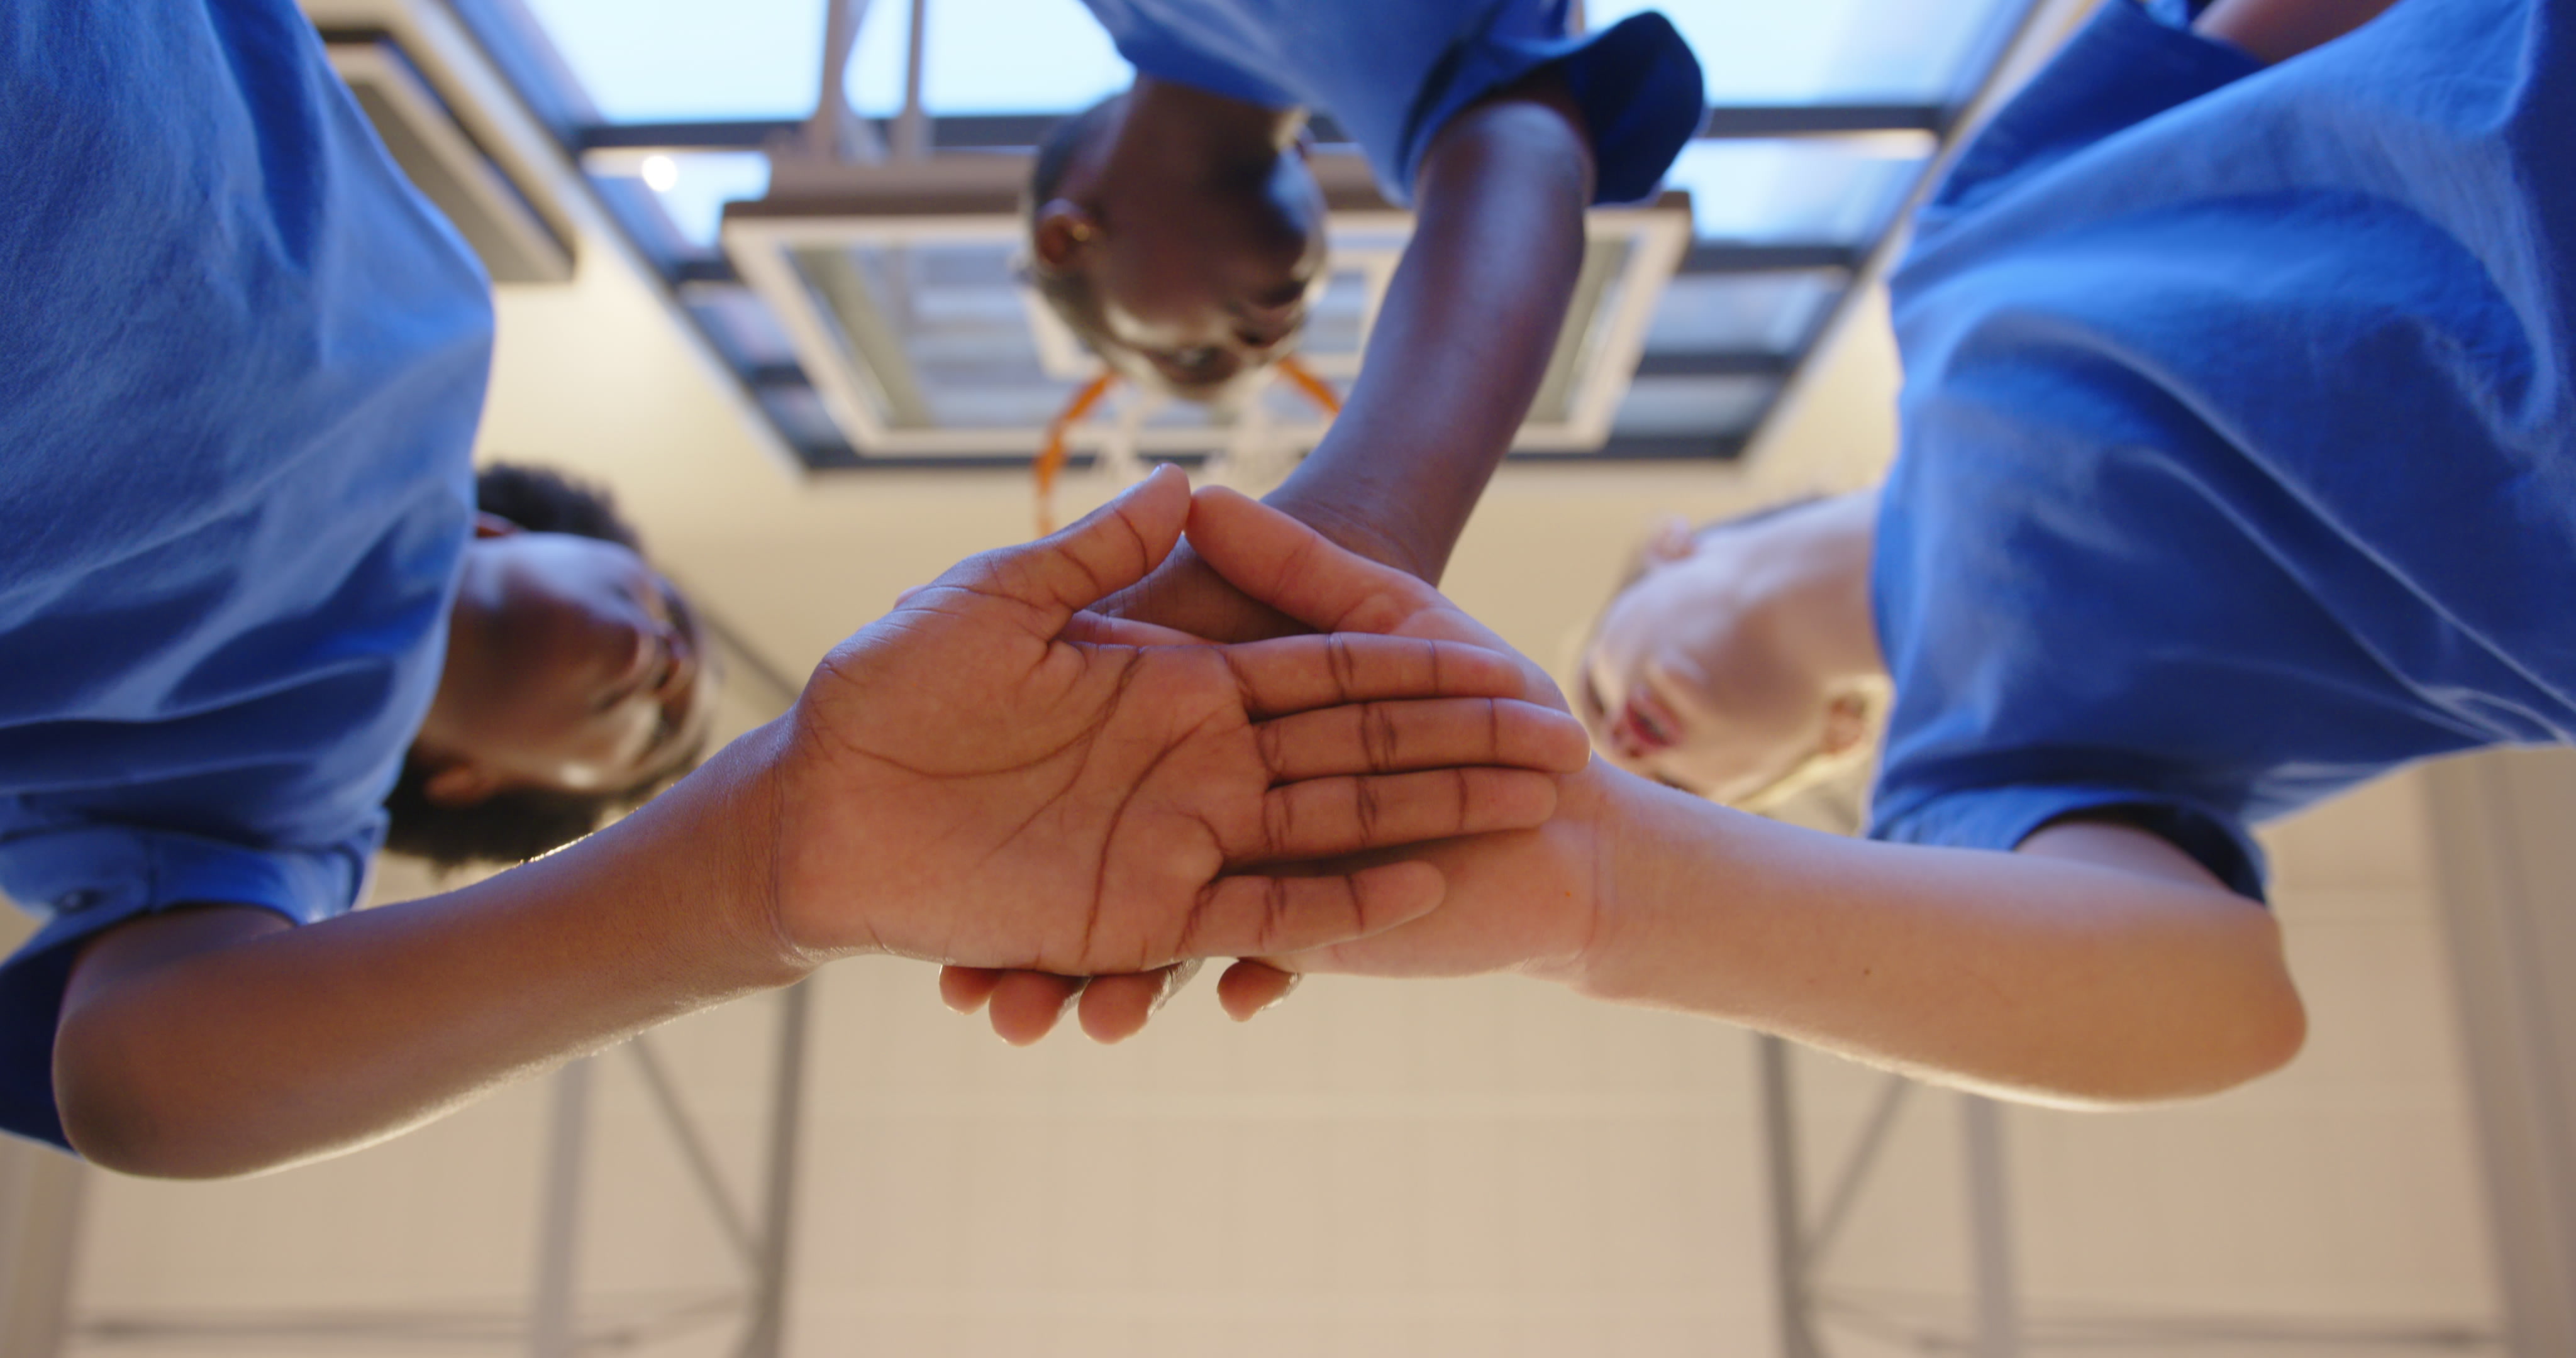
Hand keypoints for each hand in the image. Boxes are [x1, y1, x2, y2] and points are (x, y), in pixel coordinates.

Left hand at [758, 466, 1592, 978]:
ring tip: (1515, 824)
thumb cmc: (890, 690)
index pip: (1328, 669)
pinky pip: (1259, 913)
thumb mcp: (994, 601)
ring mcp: (1178, 838)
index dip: (1418, 672)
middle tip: (1557, 752)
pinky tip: (1414, 890)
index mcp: (1177, 677)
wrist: (819, 814)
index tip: (1507, 668)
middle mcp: (1196, 758)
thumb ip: (1095, 550)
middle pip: (1356, 752)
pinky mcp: (1144, 911)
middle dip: (1456, 750)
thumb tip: (1191, 481)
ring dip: (1424, 824)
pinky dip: (1336, 907)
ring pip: (1331, 830)